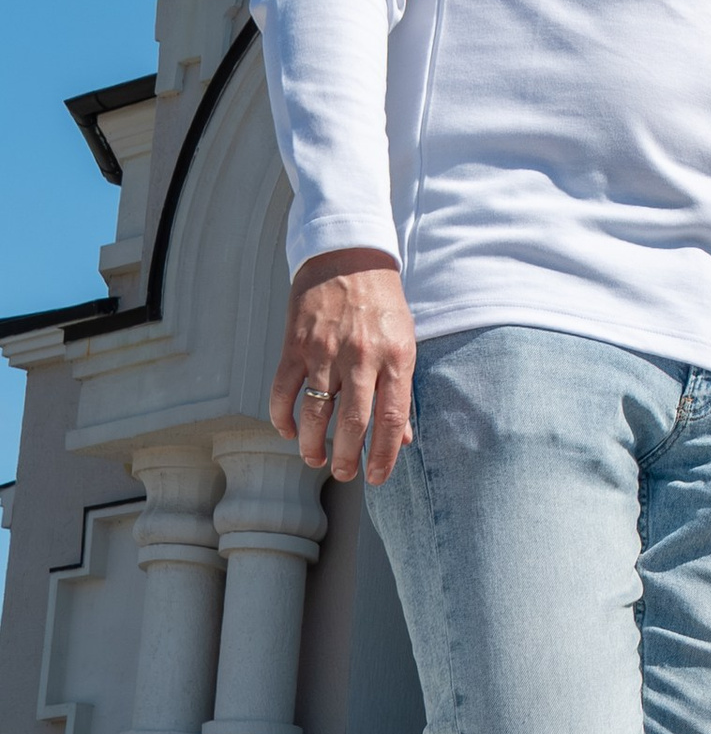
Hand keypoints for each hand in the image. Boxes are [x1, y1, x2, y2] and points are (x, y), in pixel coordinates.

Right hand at [268, 251, 415, 487]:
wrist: (348, 256)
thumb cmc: (382, 304)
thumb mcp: (405, 342)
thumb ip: (401, 390)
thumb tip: (401, 438)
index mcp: (396, 358)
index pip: (390, 419)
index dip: (383, 455)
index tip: (376, 477)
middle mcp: (361, 357)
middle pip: (352, 423)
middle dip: (347, 458)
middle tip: (344, 475)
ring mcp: (325, 351)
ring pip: (315, 413)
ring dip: (313, 445)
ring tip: (315, 460)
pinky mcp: (295, 345)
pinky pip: (283, 392)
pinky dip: (282, 418)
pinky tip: (288, 431)